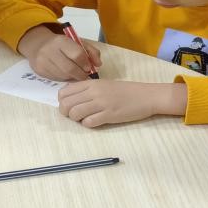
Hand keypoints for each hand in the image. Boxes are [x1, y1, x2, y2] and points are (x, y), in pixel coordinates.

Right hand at [17, 25, 102, 80]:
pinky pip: (56, 79)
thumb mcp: (76, 42)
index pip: (77, 54)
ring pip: (63, 75)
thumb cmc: (61, 44)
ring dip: (73, 77)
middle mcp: (50, 50)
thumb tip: (99, 64)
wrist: (38, 45)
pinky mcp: (39, 71)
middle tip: (85, 75)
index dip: (86, 63)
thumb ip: (91, 51)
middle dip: (81, 74)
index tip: (89, 67)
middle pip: (70, 68)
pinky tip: (66, 74)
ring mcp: (43, 61)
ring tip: (76, 74)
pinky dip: (64, 79)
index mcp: (61, 41)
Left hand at [58, 81, 186, 127]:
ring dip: (76, 119)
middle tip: (75, 116)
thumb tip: (70, 100)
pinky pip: (89, 122)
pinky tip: (95, 121)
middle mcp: (94, 92)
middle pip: (66, 104)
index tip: (69, 106)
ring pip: (75, 113)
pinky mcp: (109, 115)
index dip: (62, 102)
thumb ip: (87, 90)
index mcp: (91, 83)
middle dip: (66, 113)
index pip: (64, 92)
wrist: (146, 96)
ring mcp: (101, 103)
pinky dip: (88, 124)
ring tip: (84, 119)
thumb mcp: (104, 85)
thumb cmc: (125, 91)